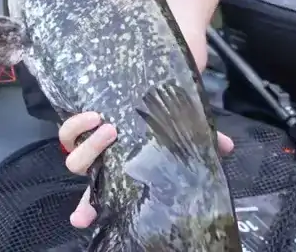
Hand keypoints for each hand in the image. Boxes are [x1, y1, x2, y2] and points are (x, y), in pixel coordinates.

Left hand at [59, 110, 234, 228]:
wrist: (154, 76)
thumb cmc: (166, 112)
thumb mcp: (186, 128)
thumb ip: (202, 142)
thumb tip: (227, 146)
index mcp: (121, 170)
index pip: (101, 198)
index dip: (88, 211)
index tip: (83, 219)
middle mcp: (102, 160)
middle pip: (82, 174)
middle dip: (90, 169)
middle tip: (114, 140)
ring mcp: (89, 141)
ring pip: (73, 154)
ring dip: (89, 143)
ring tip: (110, 126)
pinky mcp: (83, 119)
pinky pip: (69, 130)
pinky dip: (78, 124)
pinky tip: (96, 115)